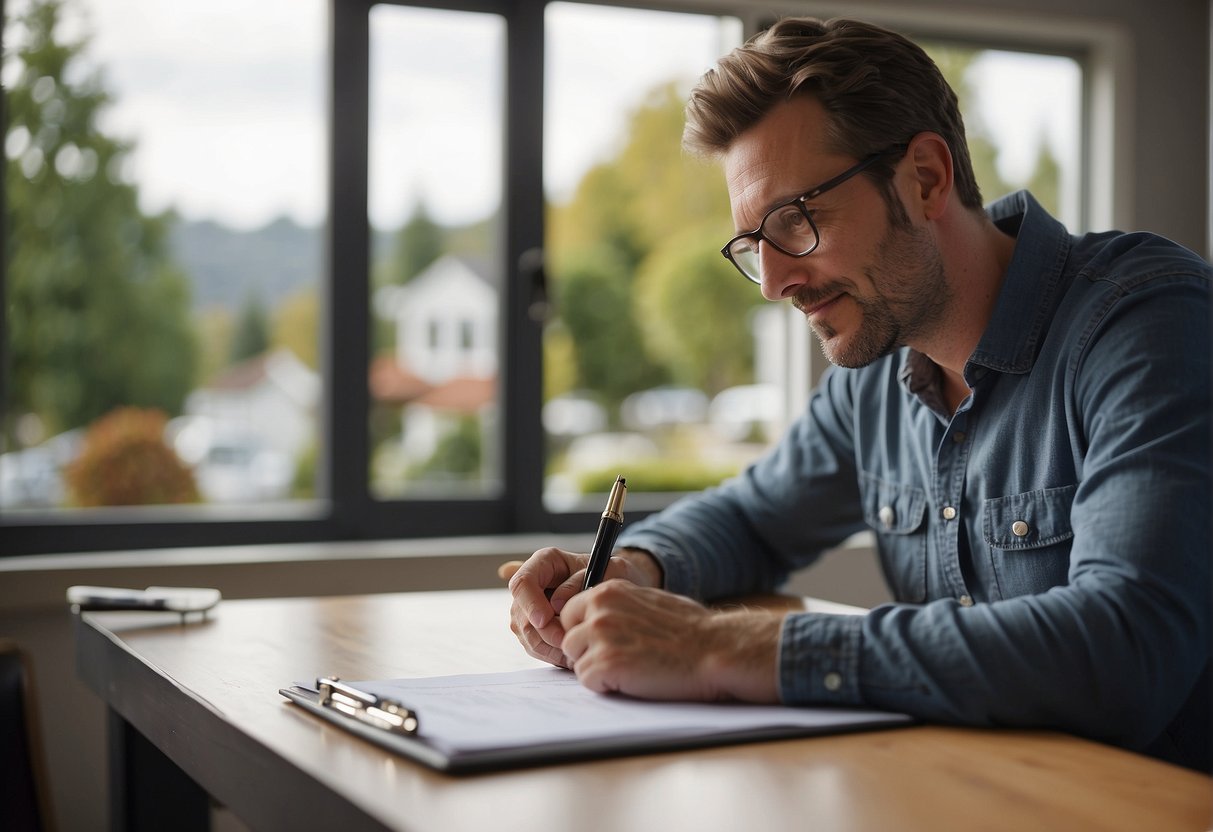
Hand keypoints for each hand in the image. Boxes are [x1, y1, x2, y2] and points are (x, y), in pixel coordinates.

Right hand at [506, 546, 662, 667]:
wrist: (621, 591)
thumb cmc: (615, 575)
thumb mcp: (610, 569)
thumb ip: (582, 581)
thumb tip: (556, 603)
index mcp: (546, 562)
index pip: (522, 582)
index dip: (530, 603)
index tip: (545, 619)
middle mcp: (534, 584)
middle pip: (521, 613)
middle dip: (544, 632)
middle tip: (568, 642)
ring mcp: (531, 608)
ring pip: (526, 633)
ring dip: (548, 647)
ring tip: (576, 652)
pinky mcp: (536, 629)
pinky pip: (535, 647)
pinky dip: (552, 654)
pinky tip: (572, 656)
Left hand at [559, 581, 783, 702]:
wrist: (714, 649)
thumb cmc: (691, 630)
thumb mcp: (649, 602)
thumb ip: (620, 607)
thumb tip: (600, 619)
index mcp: (610, 591)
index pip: (571, 612)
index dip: (585, 631)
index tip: (603, 643)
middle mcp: (599, 610)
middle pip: (568, 637)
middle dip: (586, 651)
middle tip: (615, 661)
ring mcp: (600, 637)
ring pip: (575, 660)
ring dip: (596, 669)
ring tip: (628, 670)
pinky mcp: (606, 665)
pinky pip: (587, 680)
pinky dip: (605, 686)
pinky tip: (632, 680)